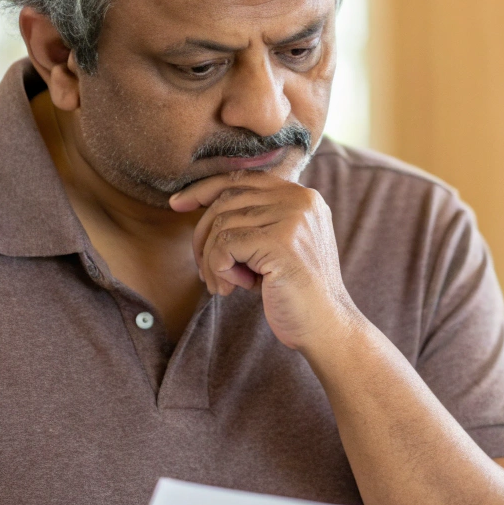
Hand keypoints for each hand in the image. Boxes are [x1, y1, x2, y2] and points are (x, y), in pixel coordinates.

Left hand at [170, 170, 360, 350]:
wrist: (326, 326)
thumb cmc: (295, 291)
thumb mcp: (276, 245)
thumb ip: (254, 220)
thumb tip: (199, 201)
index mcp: (302, 196)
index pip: (243, 178)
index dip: (205, 189)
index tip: (177, 204)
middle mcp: (300, 199)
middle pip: (227, 200)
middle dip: (204, 236)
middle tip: (206, 272)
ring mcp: (293, 218)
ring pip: (222, 224)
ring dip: (211, 260)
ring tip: (224, 285)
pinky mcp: (281, 242)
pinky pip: (225, 245)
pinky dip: (219, 269)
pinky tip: (232, 288)